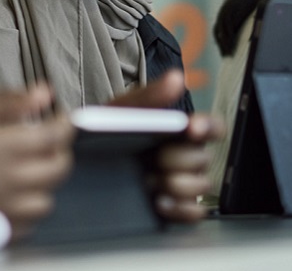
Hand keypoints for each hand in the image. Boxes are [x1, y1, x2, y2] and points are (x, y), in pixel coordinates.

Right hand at [0, 85, 72, 237]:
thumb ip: (5, 101)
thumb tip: (43, 94)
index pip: (50, 137)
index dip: (64, 124)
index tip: (63, 117)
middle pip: (55, 172)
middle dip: (58, 150)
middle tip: (47, 139)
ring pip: (43, 202)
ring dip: (43, 181)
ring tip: (28, 164)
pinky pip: (23, 226)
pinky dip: (25, 207)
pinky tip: (11, 188)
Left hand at [108, 71, 225, 221]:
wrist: (79, 163)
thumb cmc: (106, 134)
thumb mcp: (123, 111)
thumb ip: (150, 95)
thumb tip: (176, 77)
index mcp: (178, 130)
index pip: (212, 127)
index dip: (209, 126)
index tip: (192, 128)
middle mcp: (183, 156)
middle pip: (204, 158)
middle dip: (180, 159)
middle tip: (156, 159)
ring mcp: (179, 183)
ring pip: (201, 186)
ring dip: (178, 184)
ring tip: (150, 180)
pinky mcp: (173, 208)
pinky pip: (193, 212)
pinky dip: (180, 208)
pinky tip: (158, 200)